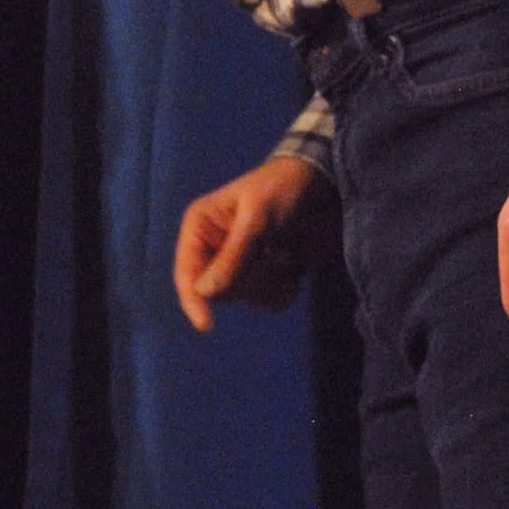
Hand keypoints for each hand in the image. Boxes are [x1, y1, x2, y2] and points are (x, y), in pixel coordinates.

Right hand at [174, 154, 342, 330]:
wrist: (322, 183)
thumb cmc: (282, 189)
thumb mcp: (256, 218)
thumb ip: (232, 256)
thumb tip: (204, 293)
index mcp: (200, 228)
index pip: (187, 273)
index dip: (193, 300)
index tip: (206, 325)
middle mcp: (215, 250)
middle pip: (218, 291)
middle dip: (248, 279)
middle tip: (272, 255)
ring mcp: (240, 265)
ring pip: (244, 297)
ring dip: (269, 282)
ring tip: (285, 253)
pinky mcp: (264, 275)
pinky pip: (267, 300)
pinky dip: (282, 289)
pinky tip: (293, 265)